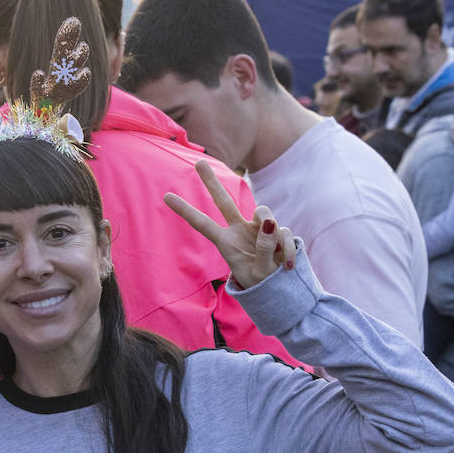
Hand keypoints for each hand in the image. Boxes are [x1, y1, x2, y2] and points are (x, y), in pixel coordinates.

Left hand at [164, 161, 295, 289]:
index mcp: (226, 243)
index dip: (186, 211)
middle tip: (199, 162)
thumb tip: (270, 223)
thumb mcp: (260, 273)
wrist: (280, 290)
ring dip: (271, 234)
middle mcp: (239, 230)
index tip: (166, 196)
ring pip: (264, 214)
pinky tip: (288, 266)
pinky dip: (288, 249)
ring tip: (276, 259)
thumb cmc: (262, 283)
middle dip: (211, 182)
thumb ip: (264, 249)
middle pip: (224, 201)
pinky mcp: (277, 231)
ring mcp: (259, 228)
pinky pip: (284, 232)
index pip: (203, 224)